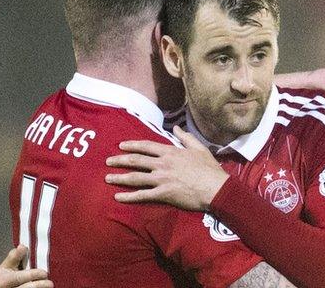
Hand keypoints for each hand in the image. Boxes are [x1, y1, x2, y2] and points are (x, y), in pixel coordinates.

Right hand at [0, 245, 52, 287]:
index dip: (34, 274)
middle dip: (40, 285)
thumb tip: (22, 247)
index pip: (20, 277)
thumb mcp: (6, 266)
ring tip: (46, 285)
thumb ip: (15, 256)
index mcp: (5, 280)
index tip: (44, 273)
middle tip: (49, 282)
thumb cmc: (2, 279)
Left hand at [105, 126, 228, 210]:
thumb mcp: (199, 148)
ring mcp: (161, 179)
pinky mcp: (163, 194)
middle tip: (108, 161)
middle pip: (136, 161)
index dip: (132, 145)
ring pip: (135, 177)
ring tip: (108, 178)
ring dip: (119, 177)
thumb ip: (186, 137)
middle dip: (120, 160)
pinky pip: (142, 195)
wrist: (216, 188)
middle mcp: (162, 164)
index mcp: (170, 152)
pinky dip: (129, 196)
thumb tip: (176, 128)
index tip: (121, 146)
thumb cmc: (209, 168)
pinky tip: (118, 197)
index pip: (146, 146)